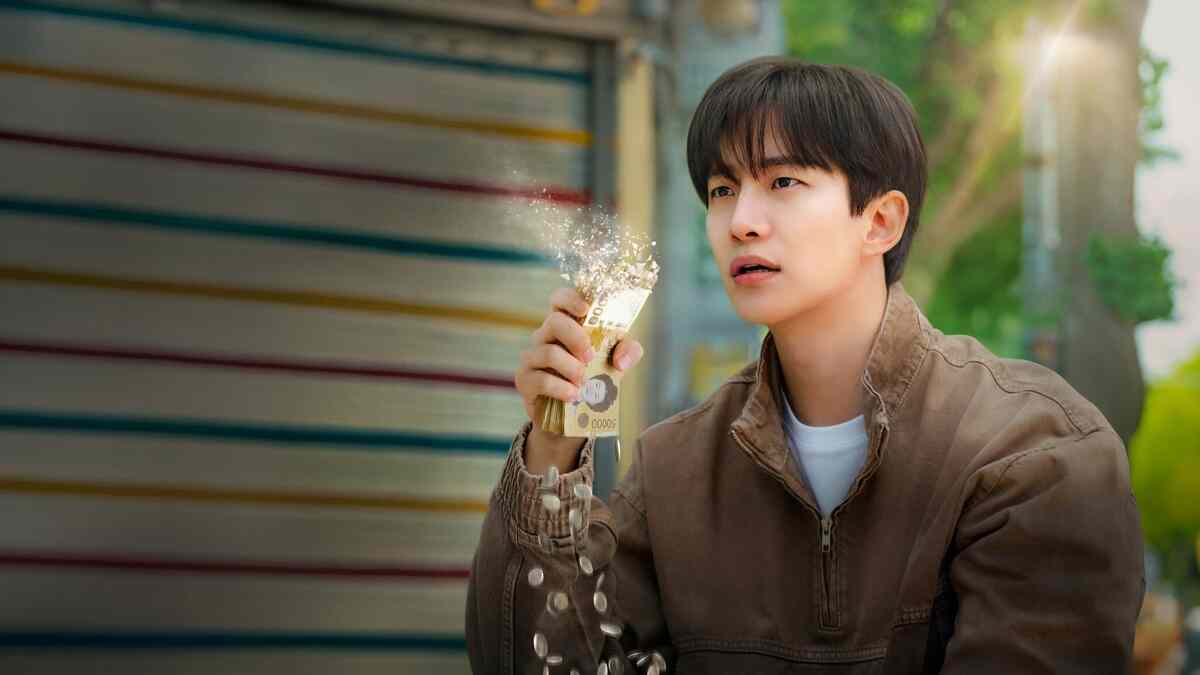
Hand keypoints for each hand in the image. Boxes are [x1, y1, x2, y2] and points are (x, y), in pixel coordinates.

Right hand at [515, 288, 643, 473]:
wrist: (575, 416)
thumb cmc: (595, 378)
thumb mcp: (618, 361)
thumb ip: (628, 351)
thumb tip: (621, 361)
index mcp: (567, 324)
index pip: (559, 298)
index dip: (570, 298)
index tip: (586, 310)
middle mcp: (546, 336)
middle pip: (554, 321)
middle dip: (576, 338)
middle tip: (591, 357)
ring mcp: (532, 357)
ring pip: (548, 352)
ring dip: (571, 368)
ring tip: (584, 382)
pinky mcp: (525, 380)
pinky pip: (540, 379)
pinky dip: (560, 388)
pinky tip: (573, 396)